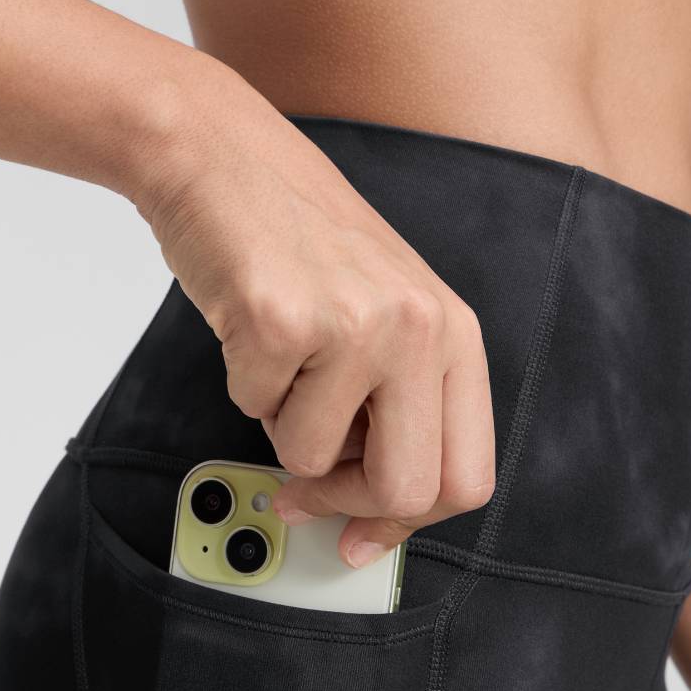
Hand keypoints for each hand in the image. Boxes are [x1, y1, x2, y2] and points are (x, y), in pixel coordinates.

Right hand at [135, 74, 495, 567]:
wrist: (223, 157)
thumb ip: (396, 414)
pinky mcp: (284, 322)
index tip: (362, 533)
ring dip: (280, 427)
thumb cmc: (299, 245)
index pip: (467, 478)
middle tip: (305, 486)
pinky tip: (252, 327)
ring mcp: (356, 324)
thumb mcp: (384, 321)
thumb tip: (371, 527)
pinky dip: (243, 385)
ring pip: (313, 460)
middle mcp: (420, 328)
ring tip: (283, 360)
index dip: (408, 523)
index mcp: (455, 335)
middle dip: (343, 501)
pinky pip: (255, 412)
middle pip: (406, 491)